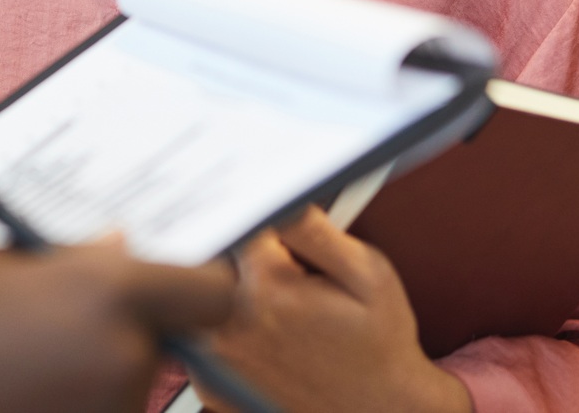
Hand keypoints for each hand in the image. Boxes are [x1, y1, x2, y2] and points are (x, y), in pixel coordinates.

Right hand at [0, 237, 234, 412]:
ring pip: (123, 378)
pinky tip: (18, 386)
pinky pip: (95, 407)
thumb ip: (67, 258)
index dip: (213, 284)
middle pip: (158, 337)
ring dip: (92, 366)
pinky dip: (70, 396)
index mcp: (109, 293)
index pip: (212, 294)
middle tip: (65, 318)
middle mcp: (125, 357)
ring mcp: (109, 409)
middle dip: (122, 325)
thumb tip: (117, 248)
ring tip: (22, 357)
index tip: (206, 279)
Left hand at [204, 207, 471, 412]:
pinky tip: (263, 335)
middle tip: (278, 275)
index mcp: (267, 288)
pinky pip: (199, 333)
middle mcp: (229, 325)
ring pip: (201, 296)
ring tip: (277, 310)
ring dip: (227, 290)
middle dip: (237, 254)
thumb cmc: (379, 347)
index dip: (257, 220)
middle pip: (209, 258)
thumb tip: (278, 196)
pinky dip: (221, 326)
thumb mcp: (368, 274)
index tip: (272, 229)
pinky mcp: (209, 383)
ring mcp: (215, 359)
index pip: (234, 222)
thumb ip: (315, 230)